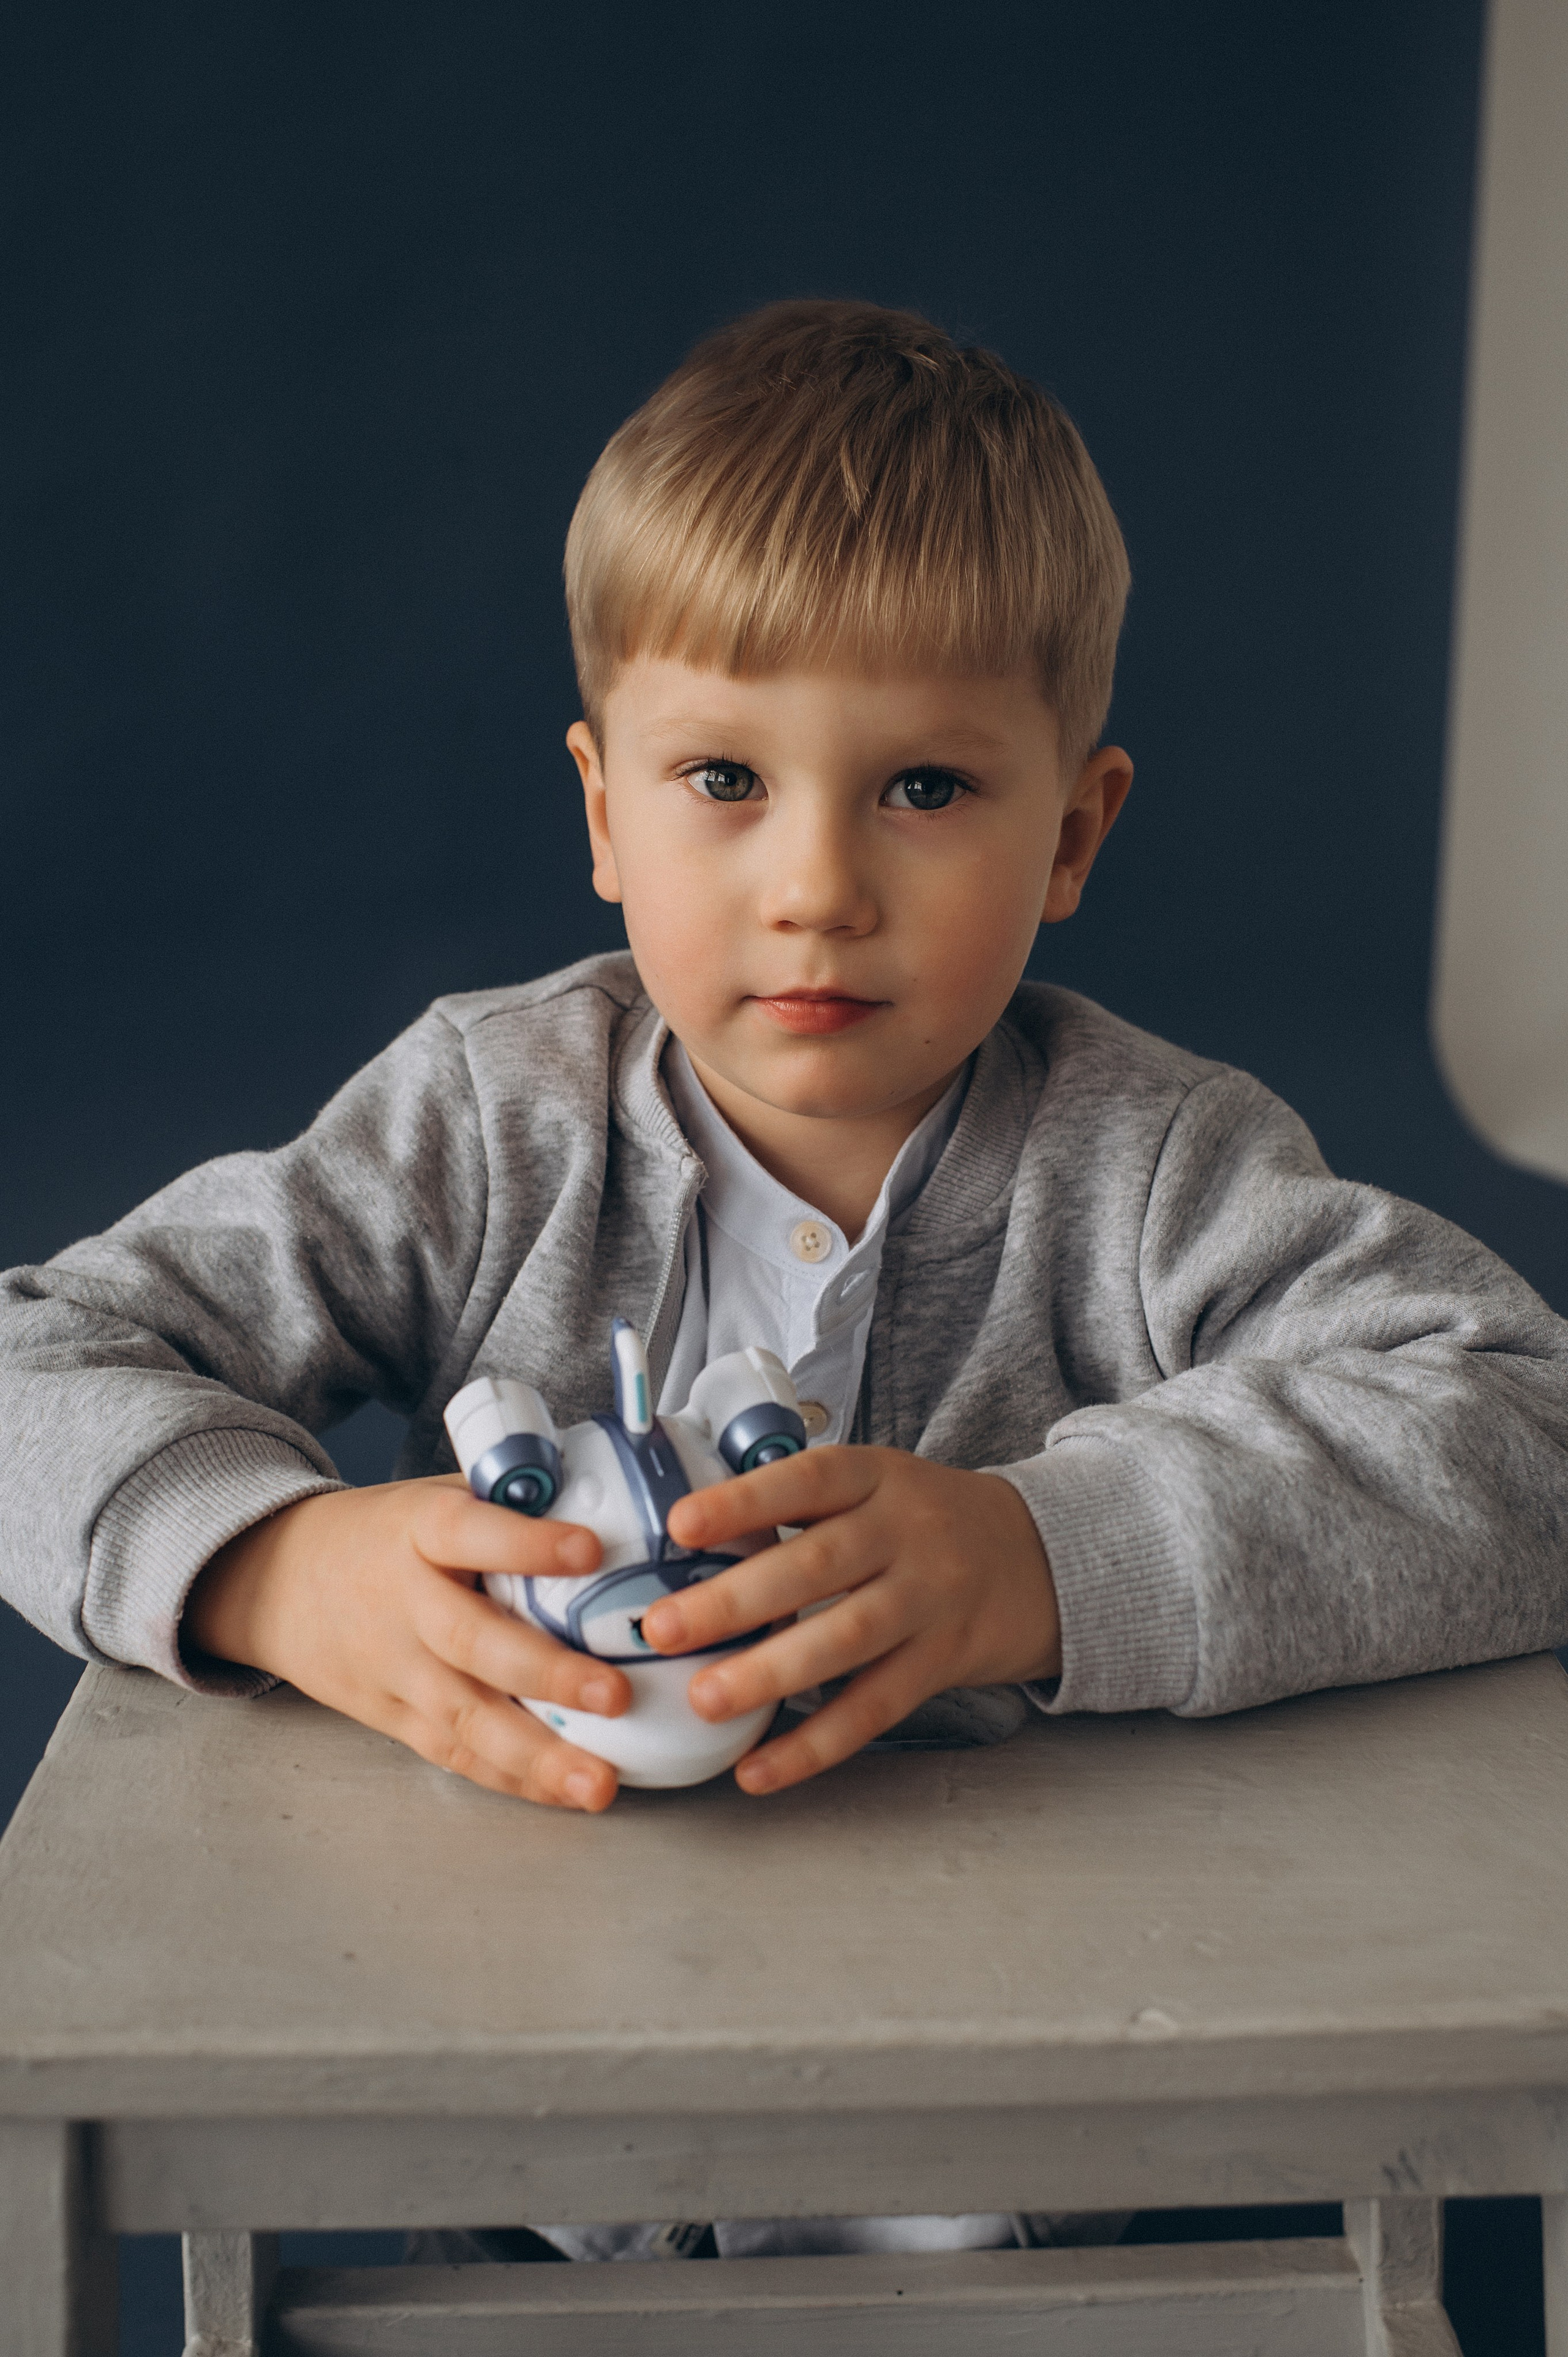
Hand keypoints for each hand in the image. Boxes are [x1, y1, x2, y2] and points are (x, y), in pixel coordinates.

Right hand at [184, 1479, 629, 1811]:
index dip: (528, 1543)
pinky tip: (565, 1791)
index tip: (590, 1550)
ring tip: (601, 1783)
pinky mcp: (392, 1717)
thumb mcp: (434, 1497)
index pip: (472, 1533)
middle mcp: (404, 1602)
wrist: (280, 1581)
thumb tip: (616, 1501)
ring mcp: (394, 1668)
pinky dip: (512, 1777)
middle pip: (473, 1642)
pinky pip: (454, 1753)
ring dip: (538, 1757)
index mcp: (420, 1531)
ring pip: (465, 1717)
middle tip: (616, 1695)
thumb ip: (510, 1504)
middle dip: (548, 1674)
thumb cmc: (383, 1535)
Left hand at [644, 1447, 1059, 1794]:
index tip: (681, 1524)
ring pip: (846, 1638)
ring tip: (706, 1698)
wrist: (1041, 1555)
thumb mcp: (877, 1483)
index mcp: (877, 1477)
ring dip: (770, 1673)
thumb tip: (693, 1540)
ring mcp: (929, 1600)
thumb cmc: (929, 1520)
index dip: (745, 1501)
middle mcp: (906, 1534)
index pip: (808, 1481)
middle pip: (817, 1566)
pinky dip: (815, 1744)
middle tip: (663, 1629)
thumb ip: (803, 1505)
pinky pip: (874, 1706)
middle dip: (733, 1600)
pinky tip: (760, 1769)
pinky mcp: (941, 1661)